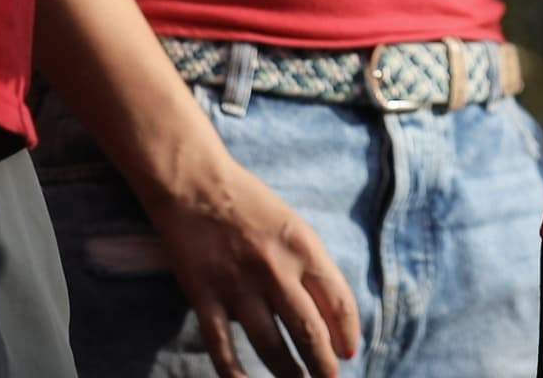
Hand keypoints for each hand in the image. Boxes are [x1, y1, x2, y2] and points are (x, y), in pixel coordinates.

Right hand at [139, 155, 362, 377]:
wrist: (194, 184)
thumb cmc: (248, 202)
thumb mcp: (292, 225)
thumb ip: (309, 264)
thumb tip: (328, 311)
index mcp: (303, 247)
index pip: (338, 301)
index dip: (347, 333)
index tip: (348, 352)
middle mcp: (276, 270)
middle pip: (309, 332)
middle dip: (323, 365)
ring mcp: (239, 286)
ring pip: (271, 347)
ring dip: (289, 374)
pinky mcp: (205, 297)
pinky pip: (222, 348)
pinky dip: (235, 375)